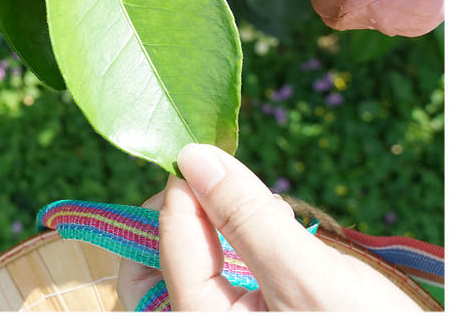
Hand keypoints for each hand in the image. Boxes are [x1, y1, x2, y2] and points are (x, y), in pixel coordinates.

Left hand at [116, 144, 422, 310]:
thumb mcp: (308, 276)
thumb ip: (246, 217)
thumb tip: (194, 155)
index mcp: (200, 318)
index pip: (169, 237)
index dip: (185, 185)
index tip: (208, 149)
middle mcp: (198, 319)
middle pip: (151, 257)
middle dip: (184, 210)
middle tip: (221, 180)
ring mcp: (218, 317)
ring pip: (183, 261)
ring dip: (208, 224)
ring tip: (260, 209)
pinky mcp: (240, 314)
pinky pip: (211, 275)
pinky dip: (230, 244)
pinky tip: (271, 229)